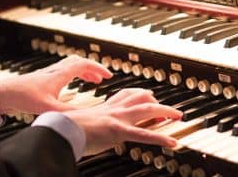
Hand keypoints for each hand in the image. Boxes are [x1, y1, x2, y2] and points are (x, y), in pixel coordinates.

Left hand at [0, 55, 112, 113]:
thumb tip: (86, 115)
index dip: (99, 69)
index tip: (109, 76)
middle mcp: (55, 71)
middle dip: (94, 68)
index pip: (84, 64)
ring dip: (85, 71)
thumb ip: (69, 111)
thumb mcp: (49, 107)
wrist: (4, 93)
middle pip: (79, 62)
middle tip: (103, 77)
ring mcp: (49, 73)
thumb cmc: (24, 97)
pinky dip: (74, 75)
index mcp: (60, 74)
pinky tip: (73, 86)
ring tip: (93, 80)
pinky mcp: (44, 79)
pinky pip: (64, 71)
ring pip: (71, 65)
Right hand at [61, 88, 181, 154]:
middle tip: (168, 108)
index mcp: (103, 108)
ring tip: (179, 116)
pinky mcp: (118, 131)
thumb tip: (82, 131)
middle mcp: (113, 109)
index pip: (125, 95)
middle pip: (140, 97)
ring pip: (147, 109)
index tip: (147, 95)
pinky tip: (173, 143)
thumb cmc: (62, 128)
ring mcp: (117, 118)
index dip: (138, 94)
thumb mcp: (77, 123)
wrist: (58, 129)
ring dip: (166, 112)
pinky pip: (145, 135)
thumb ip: (86, 124)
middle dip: (157, 101)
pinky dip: (161, 139)